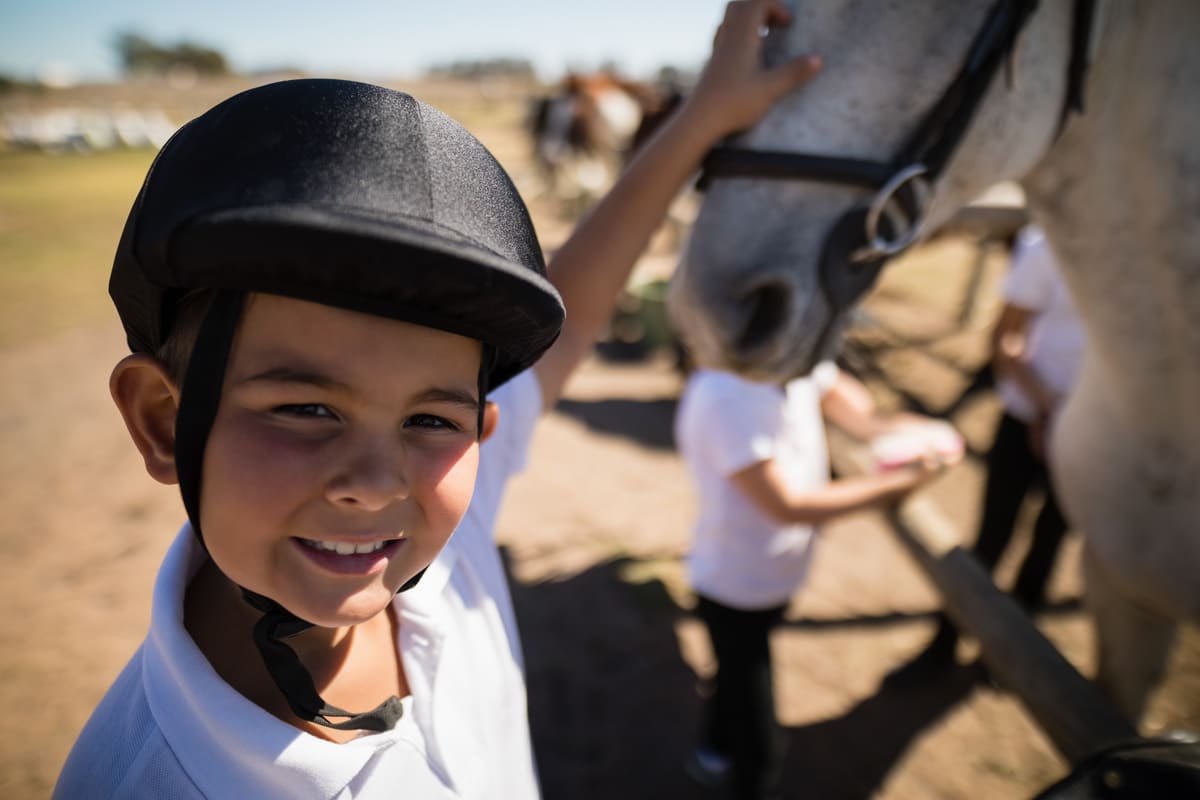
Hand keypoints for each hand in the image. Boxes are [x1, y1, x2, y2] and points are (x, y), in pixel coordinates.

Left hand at [683, 0, 821, 140]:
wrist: (699, 120)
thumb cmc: (734, 103)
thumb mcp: (770, 89)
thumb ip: (794, 73)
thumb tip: (819, 59)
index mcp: (742, 38)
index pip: (757, 4)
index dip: (776, 7)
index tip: (789, 24)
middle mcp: (727, 39)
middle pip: (740, 5)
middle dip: (761, 7)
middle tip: (777, 24)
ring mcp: (717, 51)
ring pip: (728, 19)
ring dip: (747, 19)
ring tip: (764, 35)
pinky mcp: (711, 64)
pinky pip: (722, 36)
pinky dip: (736, 34)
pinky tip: (745, 53)